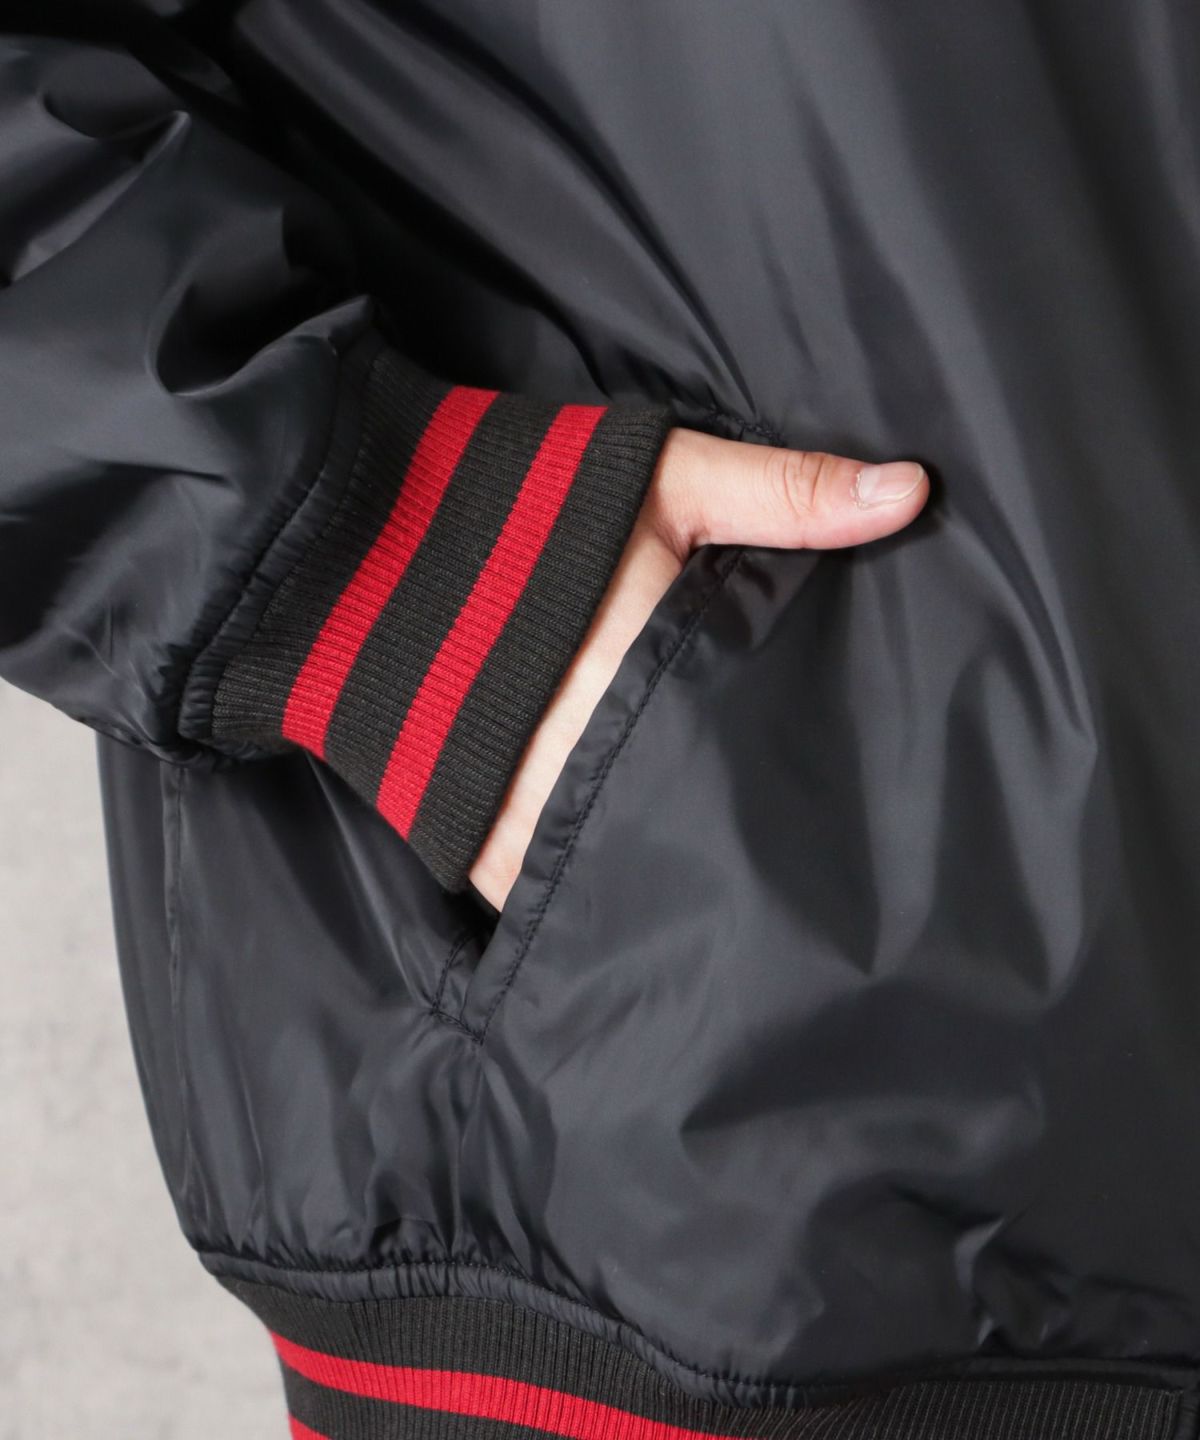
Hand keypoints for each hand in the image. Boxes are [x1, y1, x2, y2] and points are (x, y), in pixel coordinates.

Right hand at [468, 427, 929, 911]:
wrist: (359, 535)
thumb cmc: (524, 505)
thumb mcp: (665, 477)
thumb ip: (784, 492)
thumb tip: (913, 494)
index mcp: (647, 683)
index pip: (740, 763)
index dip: (779, 786)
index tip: (812, 801)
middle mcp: (583, 767)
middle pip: (681, 834)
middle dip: (719, 835)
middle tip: (760, 843)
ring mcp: (515, 814)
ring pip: (612, 876)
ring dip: (645, 867)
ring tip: (687, 866)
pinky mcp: (462, 835)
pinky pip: (532, 892)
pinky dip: (566, 882)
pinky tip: (601, 870)